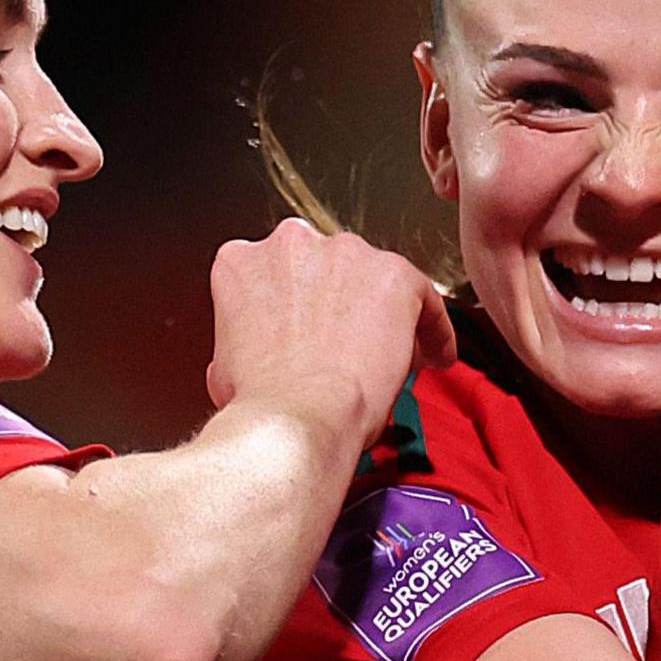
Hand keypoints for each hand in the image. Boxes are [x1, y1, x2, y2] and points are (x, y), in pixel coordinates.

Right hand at [204, 220, 454, 436]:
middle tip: (353, 345)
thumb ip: (246, 340)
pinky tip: (434, 356)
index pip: (282, 273)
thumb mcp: (226, 365)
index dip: (302, 305)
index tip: (314, 330)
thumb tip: (258, 356)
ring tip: (394, 357)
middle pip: (329, 269)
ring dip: (385, 314)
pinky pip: (423, 296)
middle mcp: (291, 244)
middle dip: (343, 304)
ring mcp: (345, 253)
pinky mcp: (393, 273)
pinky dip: (433, 327)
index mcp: (242, 262)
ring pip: (375, 278)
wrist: (296, 416)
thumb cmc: (263, 402)